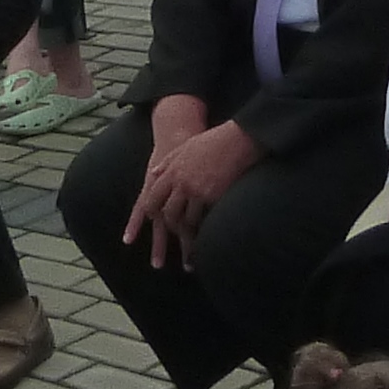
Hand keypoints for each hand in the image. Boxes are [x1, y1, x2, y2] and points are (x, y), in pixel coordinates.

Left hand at [125, 117, 260, 267]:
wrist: (236, 139)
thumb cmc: (213, 142)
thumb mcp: (185, 147)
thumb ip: (168, 162)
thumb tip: (153, 174)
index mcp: (172, 170)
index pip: (153, 196)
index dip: (152, 210)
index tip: (154, 220)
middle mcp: (180, 182)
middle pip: (167, 212)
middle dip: (169, 228)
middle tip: (172, 238)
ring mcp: (195, 190)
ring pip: (184, 220)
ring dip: (186, 235)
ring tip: (190, 249)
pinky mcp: (211, 196)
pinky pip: (202, 219)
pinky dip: (202, 230)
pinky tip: (204, 240)